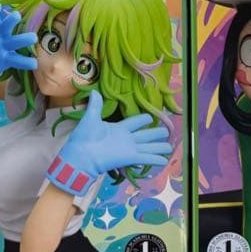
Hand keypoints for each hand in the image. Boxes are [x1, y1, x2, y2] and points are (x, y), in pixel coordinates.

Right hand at [0, 0, 37, 97]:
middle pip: (16, 42)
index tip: (35, 64)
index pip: (18, 61)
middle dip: (24, 39)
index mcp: (6, 58)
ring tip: (15, 15)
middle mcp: (6, 44)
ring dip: (11, 21)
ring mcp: (0, 34)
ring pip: (7, 26)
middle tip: (34, 37)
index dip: (26, 63)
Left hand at [47, 90, 171, 193]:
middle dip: (155, 134)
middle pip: (145, 135)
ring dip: (159, 146)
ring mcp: (128, 149)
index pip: (133, 123)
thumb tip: (94, 91)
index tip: (150, 116)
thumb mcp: (90, 119)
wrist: (81, 156)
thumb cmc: (84, 138)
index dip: (142, 120)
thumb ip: (96, 106)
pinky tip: (165, 160)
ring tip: (169, 147)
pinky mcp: (129, 158)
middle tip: (166, 131)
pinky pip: (146, 157)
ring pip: (148, 146)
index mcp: (117, 129)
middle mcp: (125, 139)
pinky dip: (155, 158)